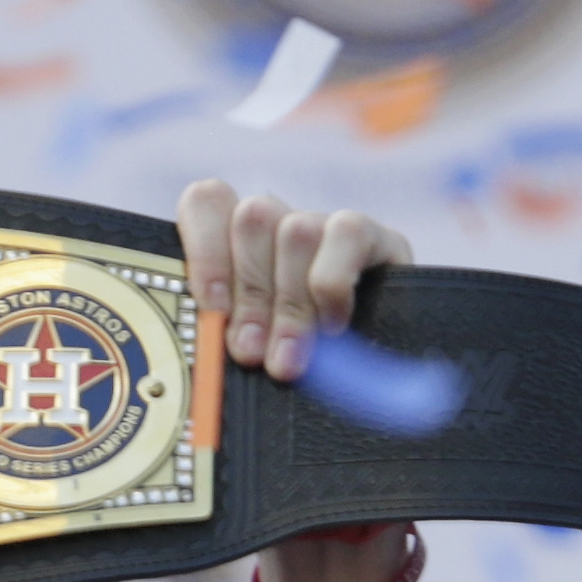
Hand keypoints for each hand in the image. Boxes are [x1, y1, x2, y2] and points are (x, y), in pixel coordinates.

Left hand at [174, 180, 408, 386]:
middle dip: (251, 295)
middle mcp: (281, 224)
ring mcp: (326, 226)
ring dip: (290, 303)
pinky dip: (333, 285)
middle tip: (252, 353)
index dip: (205, 249)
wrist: (376, 379)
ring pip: (296, 230)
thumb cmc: (299, 364)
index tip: (212, 306)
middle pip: (253, 219)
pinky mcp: (373, 237)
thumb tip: (233, 348)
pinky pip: (347, 234)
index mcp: (238, 242)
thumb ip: (234, 339)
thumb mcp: (256, 351)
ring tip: (289, 359)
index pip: (208, 201)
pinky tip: (332, 328)